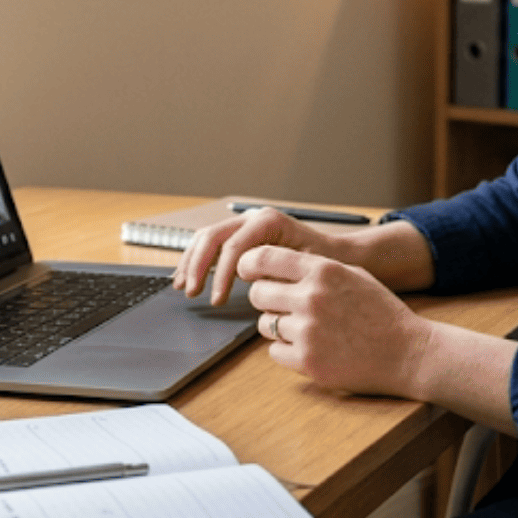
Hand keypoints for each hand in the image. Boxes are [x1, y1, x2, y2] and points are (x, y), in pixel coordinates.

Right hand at [173, 207, 341, 305]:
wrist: (334, 254)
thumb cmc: (322, 262)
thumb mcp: (301, 268)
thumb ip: (274, 272)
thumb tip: (248, 282)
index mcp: (267, 221)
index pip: (233, 246)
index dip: (220, 275)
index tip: (217, 300)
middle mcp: (253, 217)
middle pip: (213, 236)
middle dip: (198, 266)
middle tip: (192, 293)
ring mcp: (245, 224)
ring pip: (207, 237)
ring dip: (191, 261)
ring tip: (183, 287)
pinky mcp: (241, 235)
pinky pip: (212, 243)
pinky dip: (197, 259)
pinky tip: (187, 276)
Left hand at [240, 245, 433, 397]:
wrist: (408, 353)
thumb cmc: (382, 312)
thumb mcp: (353, 275)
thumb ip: (315, 267)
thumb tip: (275, 265)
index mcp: (323, 270)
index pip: (264, 258)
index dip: (250, 265)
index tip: (249, 273)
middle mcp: (311, 298)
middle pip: (258, 294)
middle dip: (266, 299)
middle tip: (284, 306)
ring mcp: (307, 331)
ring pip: (265, 325)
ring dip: (279, 327)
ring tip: (306, 329)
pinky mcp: (307, 362)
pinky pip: (274, 352)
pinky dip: (288, 352)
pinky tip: (313, 348)